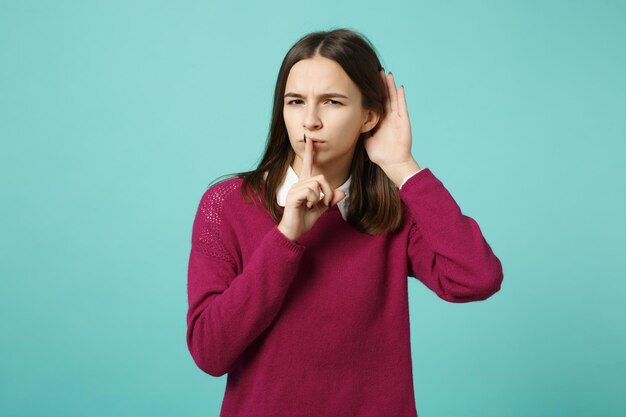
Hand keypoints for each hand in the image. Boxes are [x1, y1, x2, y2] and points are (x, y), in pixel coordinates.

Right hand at [277, 135, 345, 240]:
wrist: (293, 231)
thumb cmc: (303, 220)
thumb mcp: (320, 209)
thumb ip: (330, 200)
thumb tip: (342, 192)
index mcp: (304, 185)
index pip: (308, 165)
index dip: (310, 152)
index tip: (309, 139)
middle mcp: (298, 184)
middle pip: (320, 178)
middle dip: (328, 191)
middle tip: (326, 203)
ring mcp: (295, 189)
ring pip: (316, 184)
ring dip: (320, 197)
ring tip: (313, 206)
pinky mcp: (293, 196)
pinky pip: (310, 191)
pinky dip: (314, 200)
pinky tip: (308, 206)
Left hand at [363, 70, 420, 184]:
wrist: (393, 163)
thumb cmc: (381, 155)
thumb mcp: (366, 140)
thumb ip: (361, 131)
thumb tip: (350, 124)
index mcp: (381, 121)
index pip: (376, 103)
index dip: (372, 93)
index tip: (366, 82)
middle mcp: (389, 118)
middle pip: (385, 97)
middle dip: (381, 85)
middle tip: (376, 71)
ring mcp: (397, 118)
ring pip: (393, 99)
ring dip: (390, 87)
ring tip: (387, 74)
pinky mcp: (403, 122)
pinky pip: (402, 107)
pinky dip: (401, 97)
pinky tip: (399, 87)